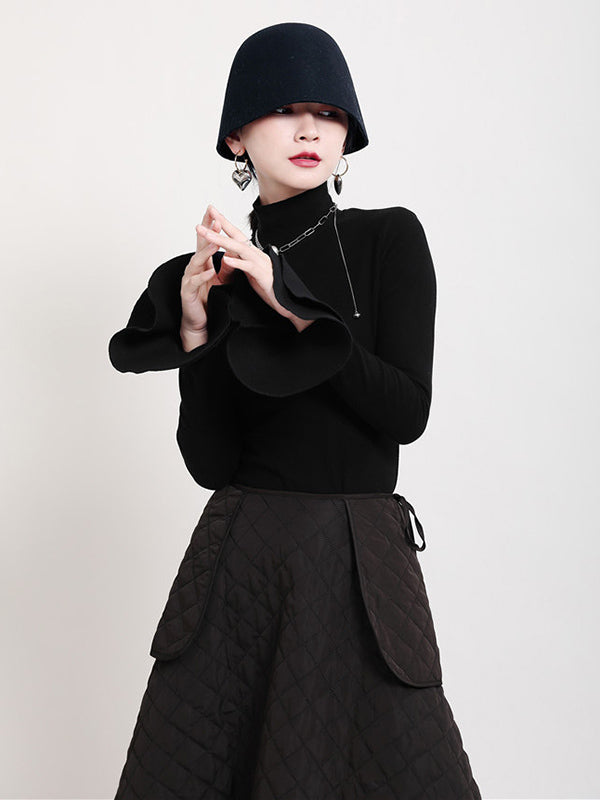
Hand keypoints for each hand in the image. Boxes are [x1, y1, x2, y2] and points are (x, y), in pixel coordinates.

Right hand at [180, 205, 235, 347]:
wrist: (199, 320)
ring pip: (196, 262)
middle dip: (206, 231)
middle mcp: (194, 268)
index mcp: (202, 264)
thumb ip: (227, 267)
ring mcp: (189, 279)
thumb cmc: (208, 300)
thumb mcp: (221, 281)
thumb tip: (234, 253)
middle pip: (199, 246)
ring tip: (214, 242)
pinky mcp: (188, 292)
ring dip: (205, 251)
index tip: (216, 213)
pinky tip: (210, 272)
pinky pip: (195, 282)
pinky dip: (202, 277)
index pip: (206, 242)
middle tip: (213, 218)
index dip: (210, 228)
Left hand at [196, 210, 303, 326]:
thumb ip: (242, 262)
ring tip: (208, 234)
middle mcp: (256, 254)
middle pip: (236, 236)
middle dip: (221, 223)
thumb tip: (230, 255)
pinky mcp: (262, 275)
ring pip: (239, 248)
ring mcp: (260, 263)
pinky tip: (225, 258)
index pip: (236, 235)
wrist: (288, 300)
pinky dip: (237, 262)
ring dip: (222, 240)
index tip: (212, 212)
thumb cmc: (270, 287)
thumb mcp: (252, 272)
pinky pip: (248, 267)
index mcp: (252, 254)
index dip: (224, 223)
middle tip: (208, 212)